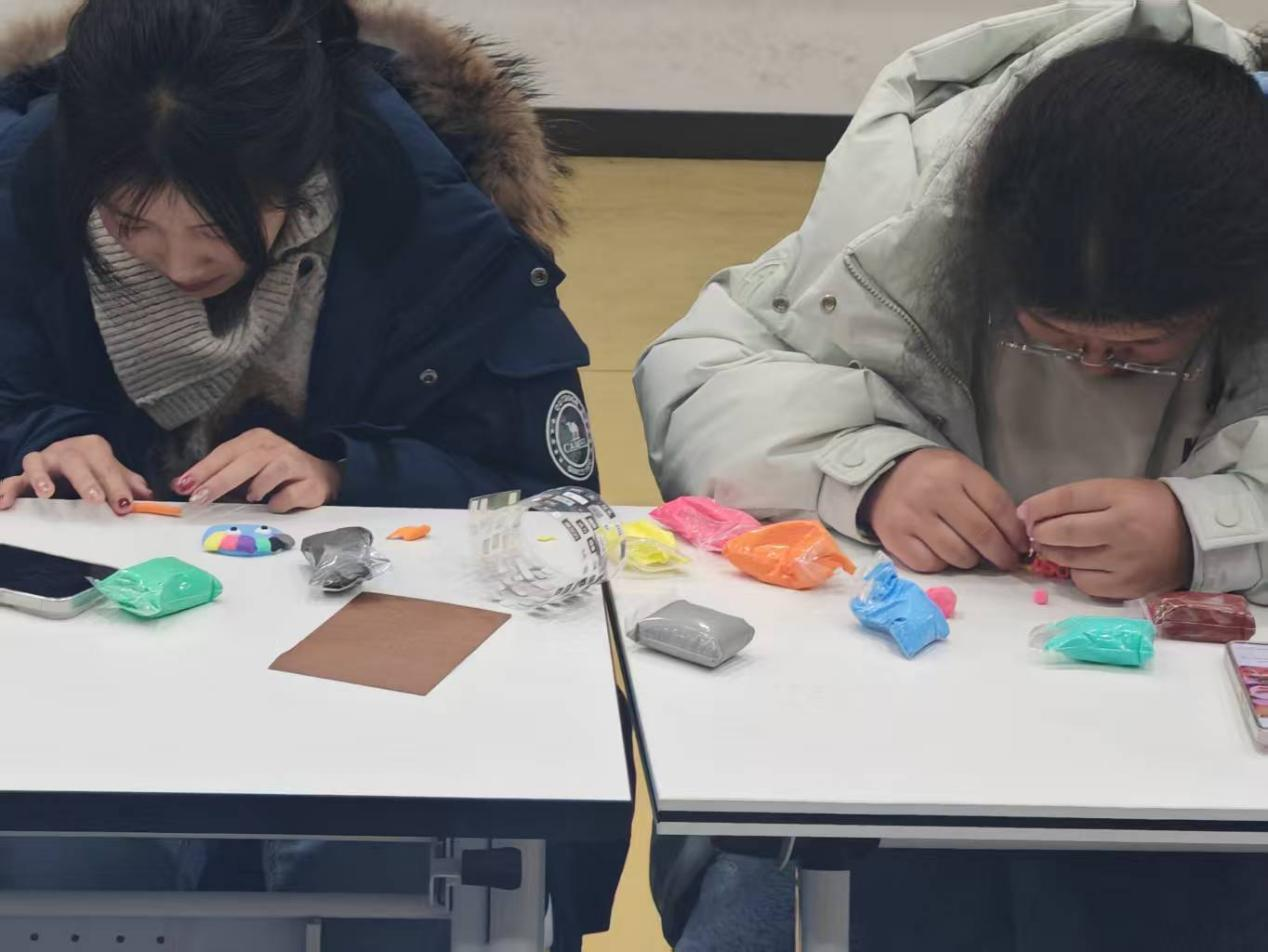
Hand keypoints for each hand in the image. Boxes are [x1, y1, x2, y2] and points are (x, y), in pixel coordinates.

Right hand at [0, 435, 151, 513]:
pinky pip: (12, 479)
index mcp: (93, 449)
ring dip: (42, 478)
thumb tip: (149, 498)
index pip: (107, 466)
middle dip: (86, 481)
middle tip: (95, 500)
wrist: (65, 453)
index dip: (117, 485)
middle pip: (75, 462)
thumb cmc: (93, 466)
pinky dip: (6, 489)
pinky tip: (4, 503)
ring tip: (46, 494)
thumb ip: (130, 483)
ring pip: (38, 462)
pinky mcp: (23, 474)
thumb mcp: (113, 471)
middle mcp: (66, 451)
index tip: (125, 505)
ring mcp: (43, 460)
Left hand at [175, 429, 340, 513]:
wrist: (320, 476)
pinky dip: (279, 501)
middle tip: (199, 498)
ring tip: (249, 498)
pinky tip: (274, 505)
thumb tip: (181, 485)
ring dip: (256, 486)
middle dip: (219, 480)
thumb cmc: (275, 473)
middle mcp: (276, 447)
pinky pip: (291, 494)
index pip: (226, 452)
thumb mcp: (246, 468)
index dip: (203, 469)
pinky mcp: (311, 483)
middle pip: (246, 461)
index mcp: (256, 440)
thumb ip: (218, 474)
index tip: (183, 485)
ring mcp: (296, 463)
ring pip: (272, 471)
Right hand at [860, 448, 1029, 571]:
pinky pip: (931, 564)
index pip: (997, 507)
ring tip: (970, 552)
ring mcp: (910, 517)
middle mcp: (932, 492)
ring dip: (971, 559)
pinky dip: (942, 563)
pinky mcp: (894, 538)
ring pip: (958, 555)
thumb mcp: (963, 474)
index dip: (1015, 532)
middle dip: (1001, 553)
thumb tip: (1016, 538)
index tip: (1021, 546)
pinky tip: (942, 552)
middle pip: (981, 534)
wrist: (885, 477)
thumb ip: (989, 499)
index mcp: (955, 471)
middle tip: (1006, 560)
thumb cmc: (933, 478)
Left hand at [1019, 478, 1191, 599]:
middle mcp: (1123, 529)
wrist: (1195, 537)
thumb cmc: (1149, 508)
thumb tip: (1028, 512)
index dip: (1038, 506)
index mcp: (1122, 497)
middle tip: (1036, 531)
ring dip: (1052, 552)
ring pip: (1069, 559)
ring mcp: (1126, 561)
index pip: (1067, 499)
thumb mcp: (1118, 490)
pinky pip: (1085, 583)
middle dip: (1040, 531)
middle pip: (1063, 531)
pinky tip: (1081, 564)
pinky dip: (1075, 573)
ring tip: (1055, 546)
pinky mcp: (1128, 587)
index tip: (1024, 512)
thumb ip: (1076, 500)